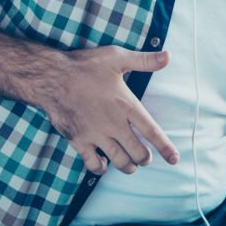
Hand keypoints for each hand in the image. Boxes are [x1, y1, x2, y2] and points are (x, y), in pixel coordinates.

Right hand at [43, 46, 178, 175]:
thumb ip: (144, 60)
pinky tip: (104, 164)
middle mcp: (114, 124)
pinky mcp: (79, 141)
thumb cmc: (85, 65)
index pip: (152, 132)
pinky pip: (93, 164)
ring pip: (119, 161)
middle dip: (145, 158)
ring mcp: (96, 135)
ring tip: (131, 164)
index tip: (174, 159)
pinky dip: (101, 168)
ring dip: (128, 166)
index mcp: (126, 105)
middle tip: (145, 157)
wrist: (51, 77)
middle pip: (138, 152)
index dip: (165, 148)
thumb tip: (168, 56)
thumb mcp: (117, 57)